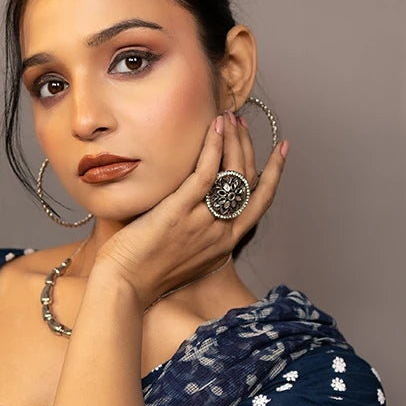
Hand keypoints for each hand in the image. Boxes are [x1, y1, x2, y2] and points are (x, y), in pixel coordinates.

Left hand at [95, 110, 287, 308]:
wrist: (124, 288)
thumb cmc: (145, 274)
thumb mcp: (185, 256)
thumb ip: (198, 234)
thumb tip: (195, 210)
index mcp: (224, 244)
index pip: (259, 202)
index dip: (273, 173)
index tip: (281, 149)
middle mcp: (220, 233)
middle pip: (249, 182)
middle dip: (250, 147)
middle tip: (242, 122)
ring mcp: (202, 222)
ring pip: (232, 174)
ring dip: (234, 141)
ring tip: (228, 117)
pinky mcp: (180, 212)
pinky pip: (206, 174)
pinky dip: (214, 148)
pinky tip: (215, 128)